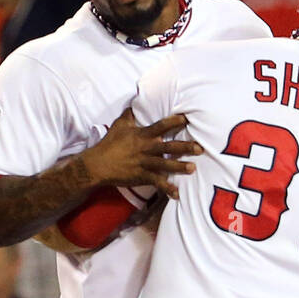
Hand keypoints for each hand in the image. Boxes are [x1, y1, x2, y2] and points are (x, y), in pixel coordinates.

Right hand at [83, 107, 201, 200]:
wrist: (98, 164)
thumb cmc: (110, 144)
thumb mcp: (119, 125)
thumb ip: (130, 115)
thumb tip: (135, 103)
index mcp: (142, 135)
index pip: (161, 125)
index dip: (174, 121)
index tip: (187, 119)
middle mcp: (146, 148)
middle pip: (169, 147)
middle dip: (185, 147)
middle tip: (200, 148)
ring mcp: (144, 163)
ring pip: (165, 165)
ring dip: (180, 167)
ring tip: (193, 168)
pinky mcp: (141, 176)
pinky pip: (157, 183)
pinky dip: (167, 189)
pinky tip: (177, 194)